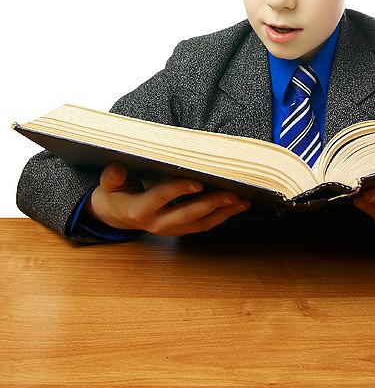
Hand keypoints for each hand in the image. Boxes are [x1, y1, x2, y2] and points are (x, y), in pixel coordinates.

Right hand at [85, 162, 250, 236]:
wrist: (116, 217)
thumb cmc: (116, 195)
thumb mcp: (108, 186)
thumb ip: (112, 177)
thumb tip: (116, 168)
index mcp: (139, 210)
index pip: (162, 197)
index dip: (179, 190)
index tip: (198, 183)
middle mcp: (157, 223)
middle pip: (188, 214)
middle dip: (212, 204)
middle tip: (233, 194)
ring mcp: (171, 230)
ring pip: (201, 223)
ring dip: (224, 213)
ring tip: (243, 202)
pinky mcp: (181, 230)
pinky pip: (204, 225)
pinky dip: (222, 216)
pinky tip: (237, 207)